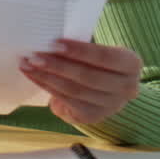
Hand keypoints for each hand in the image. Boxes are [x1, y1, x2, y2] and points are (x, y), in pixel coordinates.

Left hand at [19, 39, 141, 125]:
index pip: (104, 56)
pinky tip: (32, 75)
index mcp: (132, 64)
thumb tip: (50, 41)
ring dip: (47, 76)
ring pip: (74, 90)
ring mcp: (110, 105)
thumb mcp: (98, 51)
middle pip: (88, 76)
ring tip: (27, 64)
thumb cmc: (96, 61)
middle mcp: (127, 88)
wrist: (105, 89)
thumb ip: (82, 47)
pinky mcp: (92, 116)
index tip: (54, 42)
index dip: (79, 50)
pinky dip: (46, 86)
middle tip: (34, 55)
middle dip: (58, 65)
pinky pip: (66, 100)